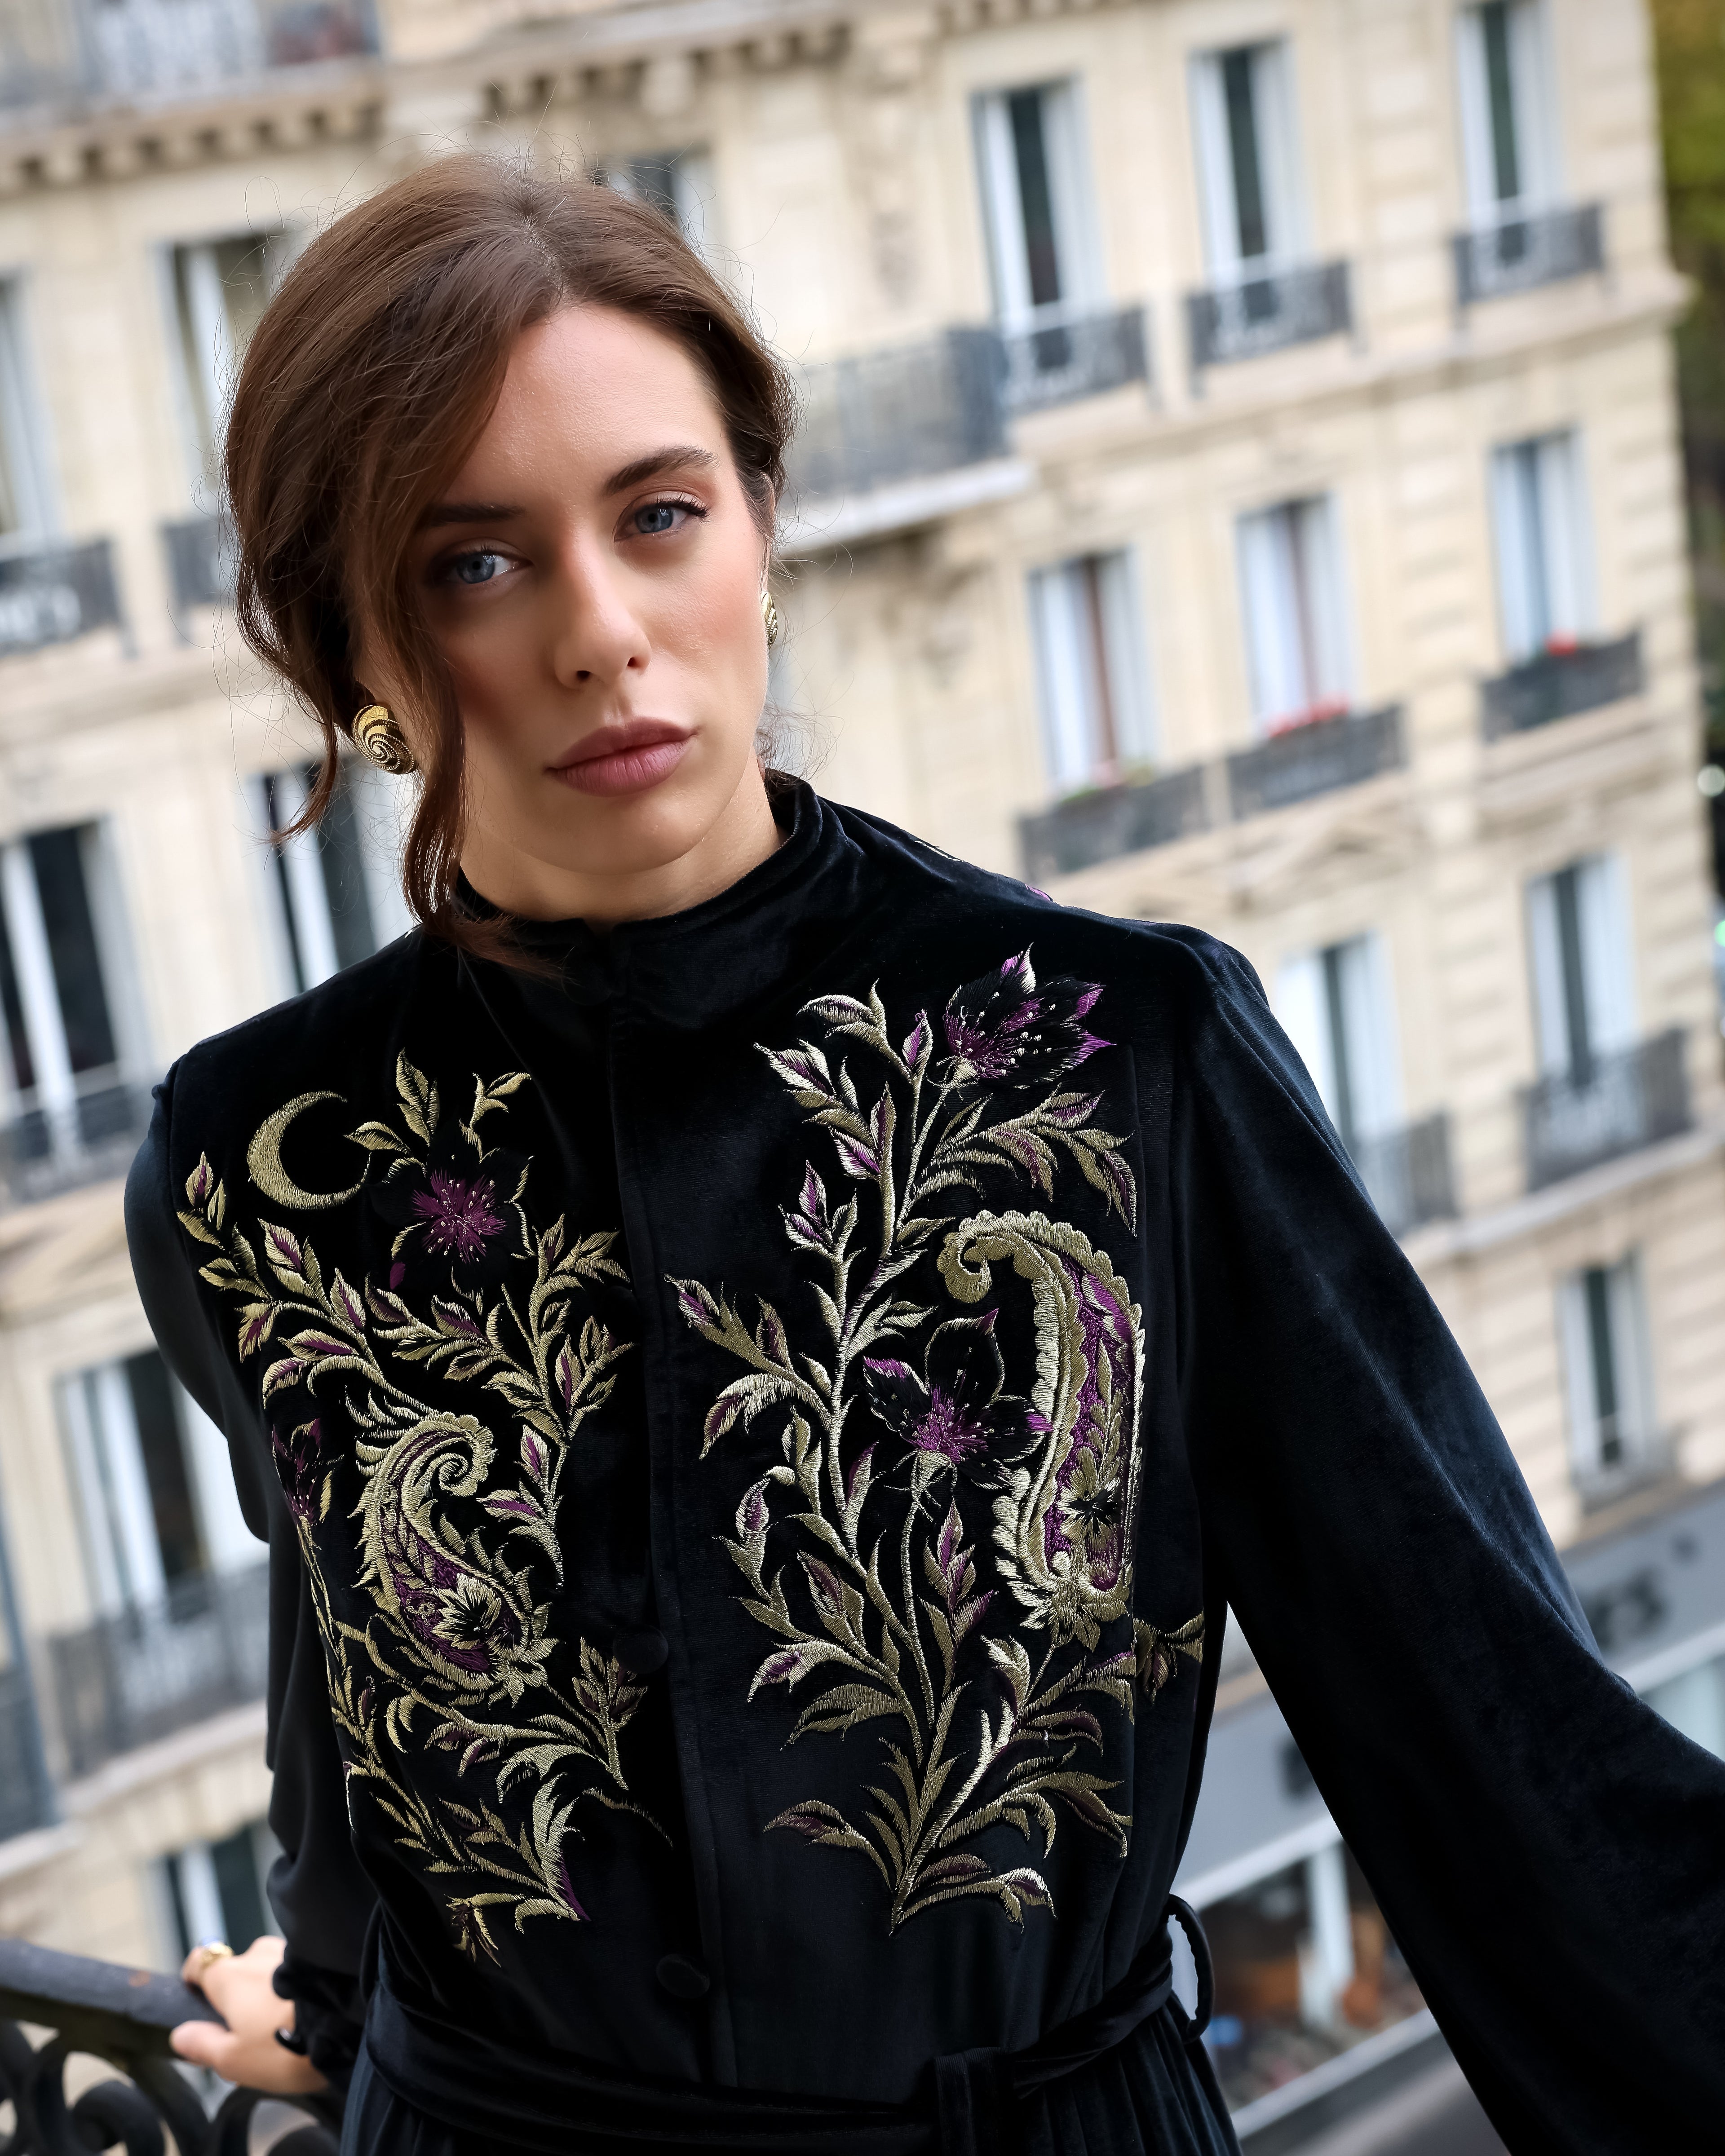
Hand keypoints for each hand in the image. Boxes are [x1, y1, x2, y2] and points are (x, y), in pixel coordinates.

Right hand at [172, 1936, 328, 2096]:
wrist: (348, 2021)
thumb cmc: (283, 2045)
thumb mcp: (233, 2060)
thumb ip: (203, 2045)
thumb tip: (179, 2033)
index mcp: (229, 1976)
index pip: (199, 1961)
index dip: (195, 1977)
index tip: (197, 1996)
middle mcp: (256, 1954)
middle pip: (237, 1968)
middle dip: (239, 1992)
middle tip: (250, 2029)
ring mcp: (288, 1950)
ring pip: (268, 1968)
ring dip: (269, 1988)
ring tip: (283, 2024)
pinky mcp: (317, 1957)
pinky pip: (294, 1969)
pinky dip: (294, 1986)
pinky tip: (306, 2011)